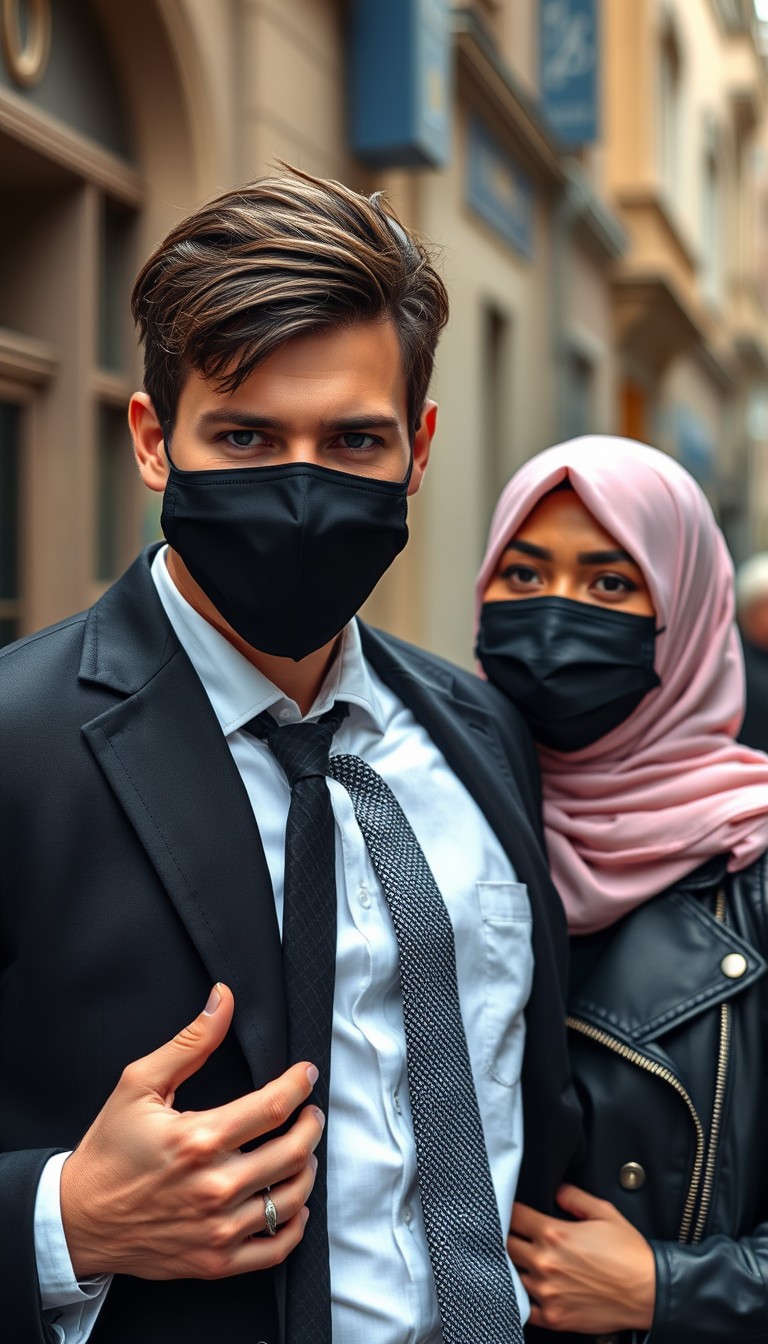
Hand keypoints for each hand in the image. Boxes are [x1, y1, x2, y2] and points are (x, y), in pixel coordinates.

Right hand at [60, 983, 323, 1280]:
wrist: (78, 1218)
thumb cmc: (110, 1149)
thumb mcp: (140, 1084)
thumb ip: (191, 1042)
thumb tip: (223, 999)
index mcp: (198, 1139)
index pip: (275, 1107)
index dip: (300, 1085)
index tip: (306, 1075)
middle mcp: (214, 1186)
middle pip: (294, 1152)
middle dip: (311, 1125)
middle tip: (310, 1113)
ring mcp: (217, 1229)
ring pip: (292, 1199)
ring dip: (307, 1169)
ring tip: (302, 1152)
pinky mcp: (215, 1260)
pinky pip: (276, 1248)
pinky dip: (295, 1224)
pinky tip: (291, 1203)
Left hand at [508, 1184, 655, 1333]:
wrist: (648, 1292)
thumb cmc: (629, 1253)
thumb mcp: (604, 1212)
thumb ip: (575, 1197)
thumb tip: (557, 1192)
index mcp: (554, 1233)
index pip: (515, 1216)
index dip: (512, 1211)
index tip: (515, 1213)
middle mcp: (545, 1262)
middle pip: (507, 1246)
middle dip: (510, 1238)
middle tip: (518, 1237)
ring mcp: (547, 1293)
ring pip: (512, 1276)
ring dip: (516, 1268)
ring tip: (524, 1263)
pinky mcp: (554, 1318)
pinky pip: (523, 1309)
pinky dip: (522, 1300)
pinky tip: (529, 1291)